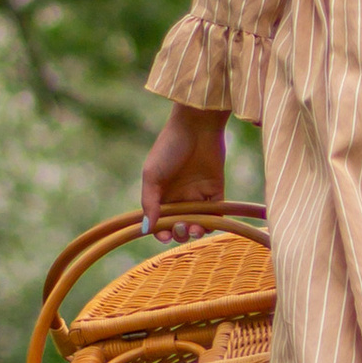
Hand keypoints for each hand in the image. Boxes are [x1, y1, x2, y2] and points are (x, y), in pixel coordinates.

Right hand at [141, 104, 227, 235]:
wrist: (196, 127)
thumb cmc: (168, 148)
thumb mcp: (152, 175)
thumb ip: (149, 202)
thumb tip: (145, 229)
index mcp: (161, 195)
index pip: (159, 222)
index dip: (161, 232)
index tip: (164, 235)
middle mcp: (179, 198)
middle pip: (179, 227)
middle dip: (179, 233)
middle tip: (181, 227)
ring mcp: (198, 195)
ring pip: (198, 224)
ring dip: (195, 232)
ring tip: (195, 228)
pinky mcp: (216, 191)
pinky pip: (215, 215)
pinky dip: (212, 223)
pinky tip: (206, 223)